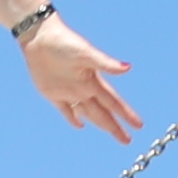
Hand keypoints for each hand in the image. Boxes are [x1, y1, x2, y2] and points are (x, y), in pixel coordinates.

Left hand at [16, 13, 139, 135]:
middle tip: (127, 141)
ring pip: (88, 114)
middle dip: (115, 127)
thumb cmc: (64, 42)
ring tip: (112, 133)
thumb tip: (128, 68)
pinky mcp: (52, 93)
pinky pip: (66, 110)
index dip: (125, 115)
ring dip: (100, 124)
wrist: (39, 36)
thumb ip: (105, 63)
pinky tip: (80, 125)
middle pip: (103, 113)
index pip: (113, 103)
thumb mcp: (85, 53)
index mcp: (93, 81)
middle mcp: (84, 88)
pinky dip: (73, 119)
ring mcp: (69, 92)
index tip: (139, 126)